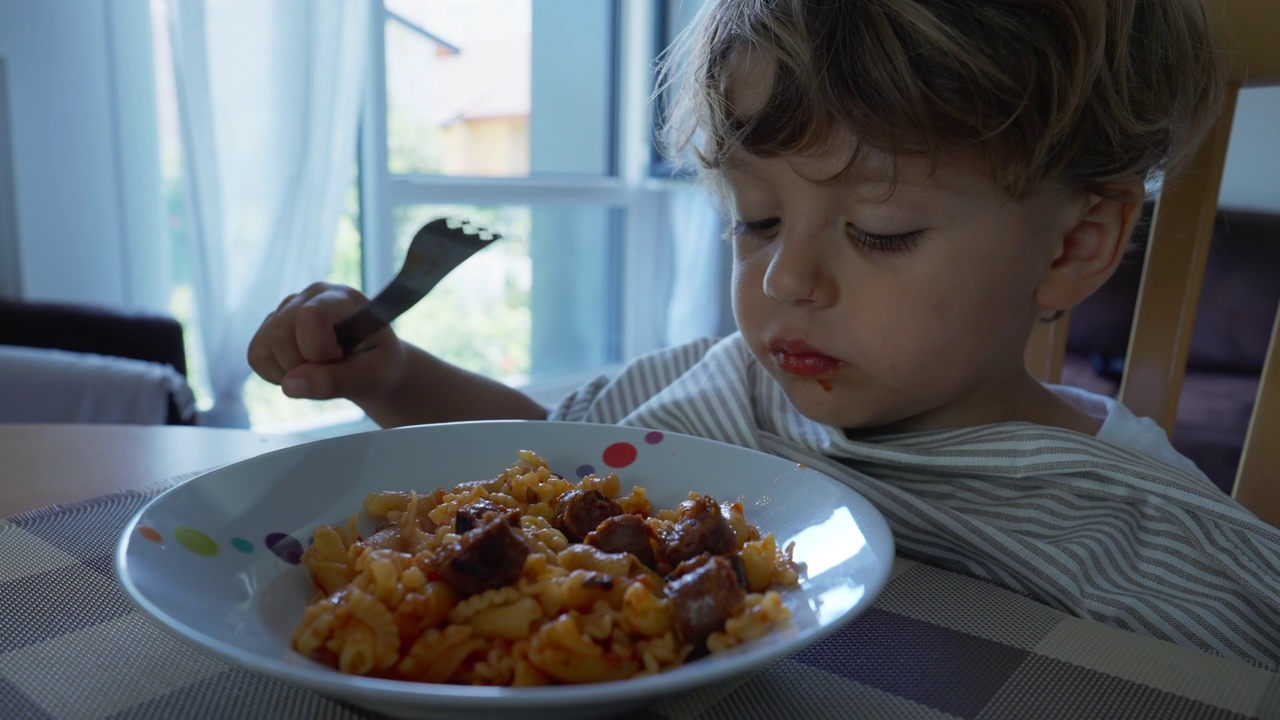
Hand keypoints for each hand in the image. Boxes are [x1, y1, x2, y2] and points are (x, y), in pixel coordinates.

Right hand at [247, 282, 405, 403]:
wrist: (371, 365)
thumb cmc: (377, 365)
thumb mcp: (371, 376)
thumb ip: (336, 381)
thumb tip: (289, 385)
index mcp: (341, 298)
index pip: (309, 317)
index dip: (319, 350)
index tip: (339, 358)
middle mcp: (310, 296)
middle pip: (281, 335)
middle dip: (303, 365)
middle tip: (332, 366)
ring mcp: (287, 309)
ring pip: (263, 347)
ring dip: (289, 371)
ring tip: (320, 368)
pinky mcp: (270, 326)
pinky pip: (256, 356)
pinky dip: (276, 373)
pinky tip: (302, 369)